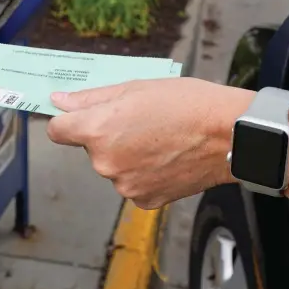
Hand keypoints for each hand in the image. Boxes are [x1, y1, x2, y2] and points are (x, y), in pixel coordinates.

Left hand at [46, 78, 253, 208]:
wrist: (230, 135)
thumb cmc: (187, 104)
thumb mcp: (135, 88)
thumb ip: (91, 98)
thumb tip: (59, 101)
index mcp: (97, 131)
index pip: (58, 130)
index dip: (69, 121)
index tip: (82, 118)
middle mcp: (104, 163)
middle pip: (91, 148)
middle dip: (108, 136)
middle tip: (141, 122)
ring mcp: (124, 185)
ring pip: (113, 166)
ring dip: (127, 156)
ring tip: (160, 140)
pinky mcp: (144, 200)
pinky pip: (133, 183)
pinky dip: (144, 173)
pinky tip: (166, 159)